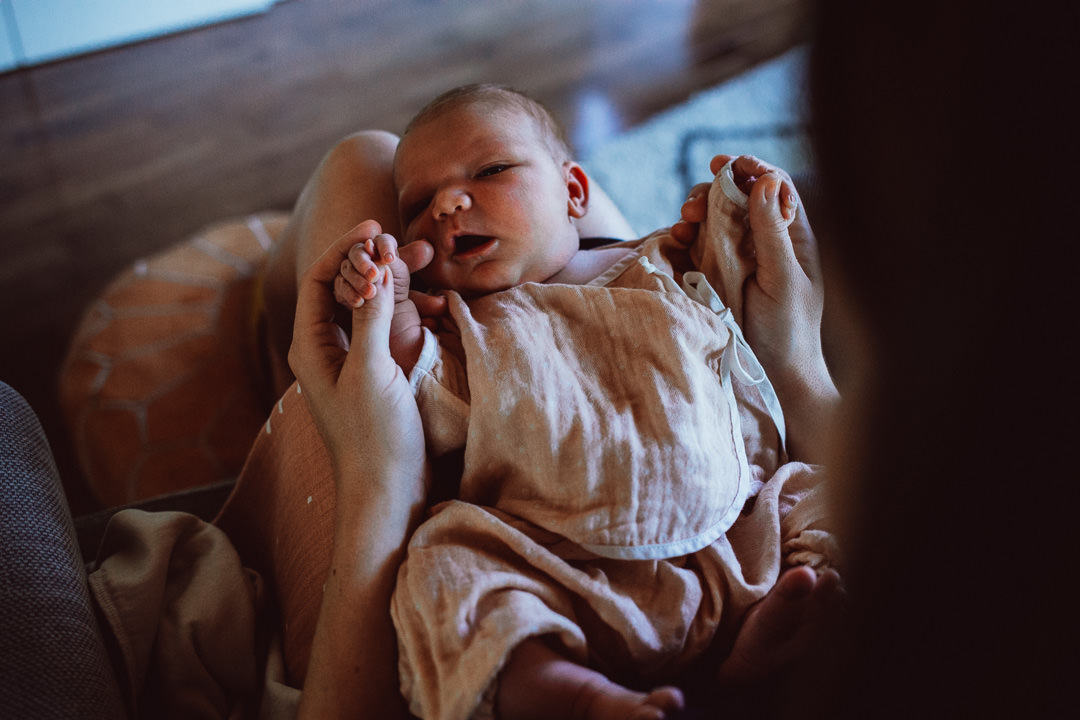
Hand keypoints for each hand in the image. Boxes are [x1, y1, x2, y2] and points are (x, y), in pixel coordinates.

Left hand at [288, 220, 426, 498]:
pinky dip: (405, 311)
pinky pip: (385, 329)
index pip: (319, 279)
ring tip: (424, 267)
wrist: (388, 491)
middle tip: (408, 245)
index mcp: (310, 345)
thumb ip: (371, 317)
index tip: (376, 227)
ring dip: (392, 285)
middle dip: (372, 263)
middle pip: (343, 288)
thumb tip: (374, 266)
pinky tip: (431, 305)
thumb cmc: (373, 437)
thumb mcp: (373, 370)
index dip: (345, 248)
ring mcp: (350, 363)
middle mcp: (325, 349)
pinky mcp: (375, 375)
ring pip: (367, 307)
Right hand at [673, 155, 837, 461]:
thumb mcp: (783, 278)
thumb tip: (764, 180)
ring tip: (683, 222)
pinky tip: (677, 239)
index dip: (751, 168)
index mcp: (791, 235)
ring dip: (695, 212)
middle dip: (713, 191)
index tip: (726, 163)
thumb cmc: (789, 328)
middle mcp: (763, 239)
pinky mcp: (714, 273)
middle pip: (737, 196)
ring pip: (713, 218)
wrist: (774, 373)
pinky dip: (684, 237)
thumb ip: (772, 231)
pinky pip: (696, 245)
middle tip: (693, 204)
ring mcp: (737, 256)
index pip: (773, 187)